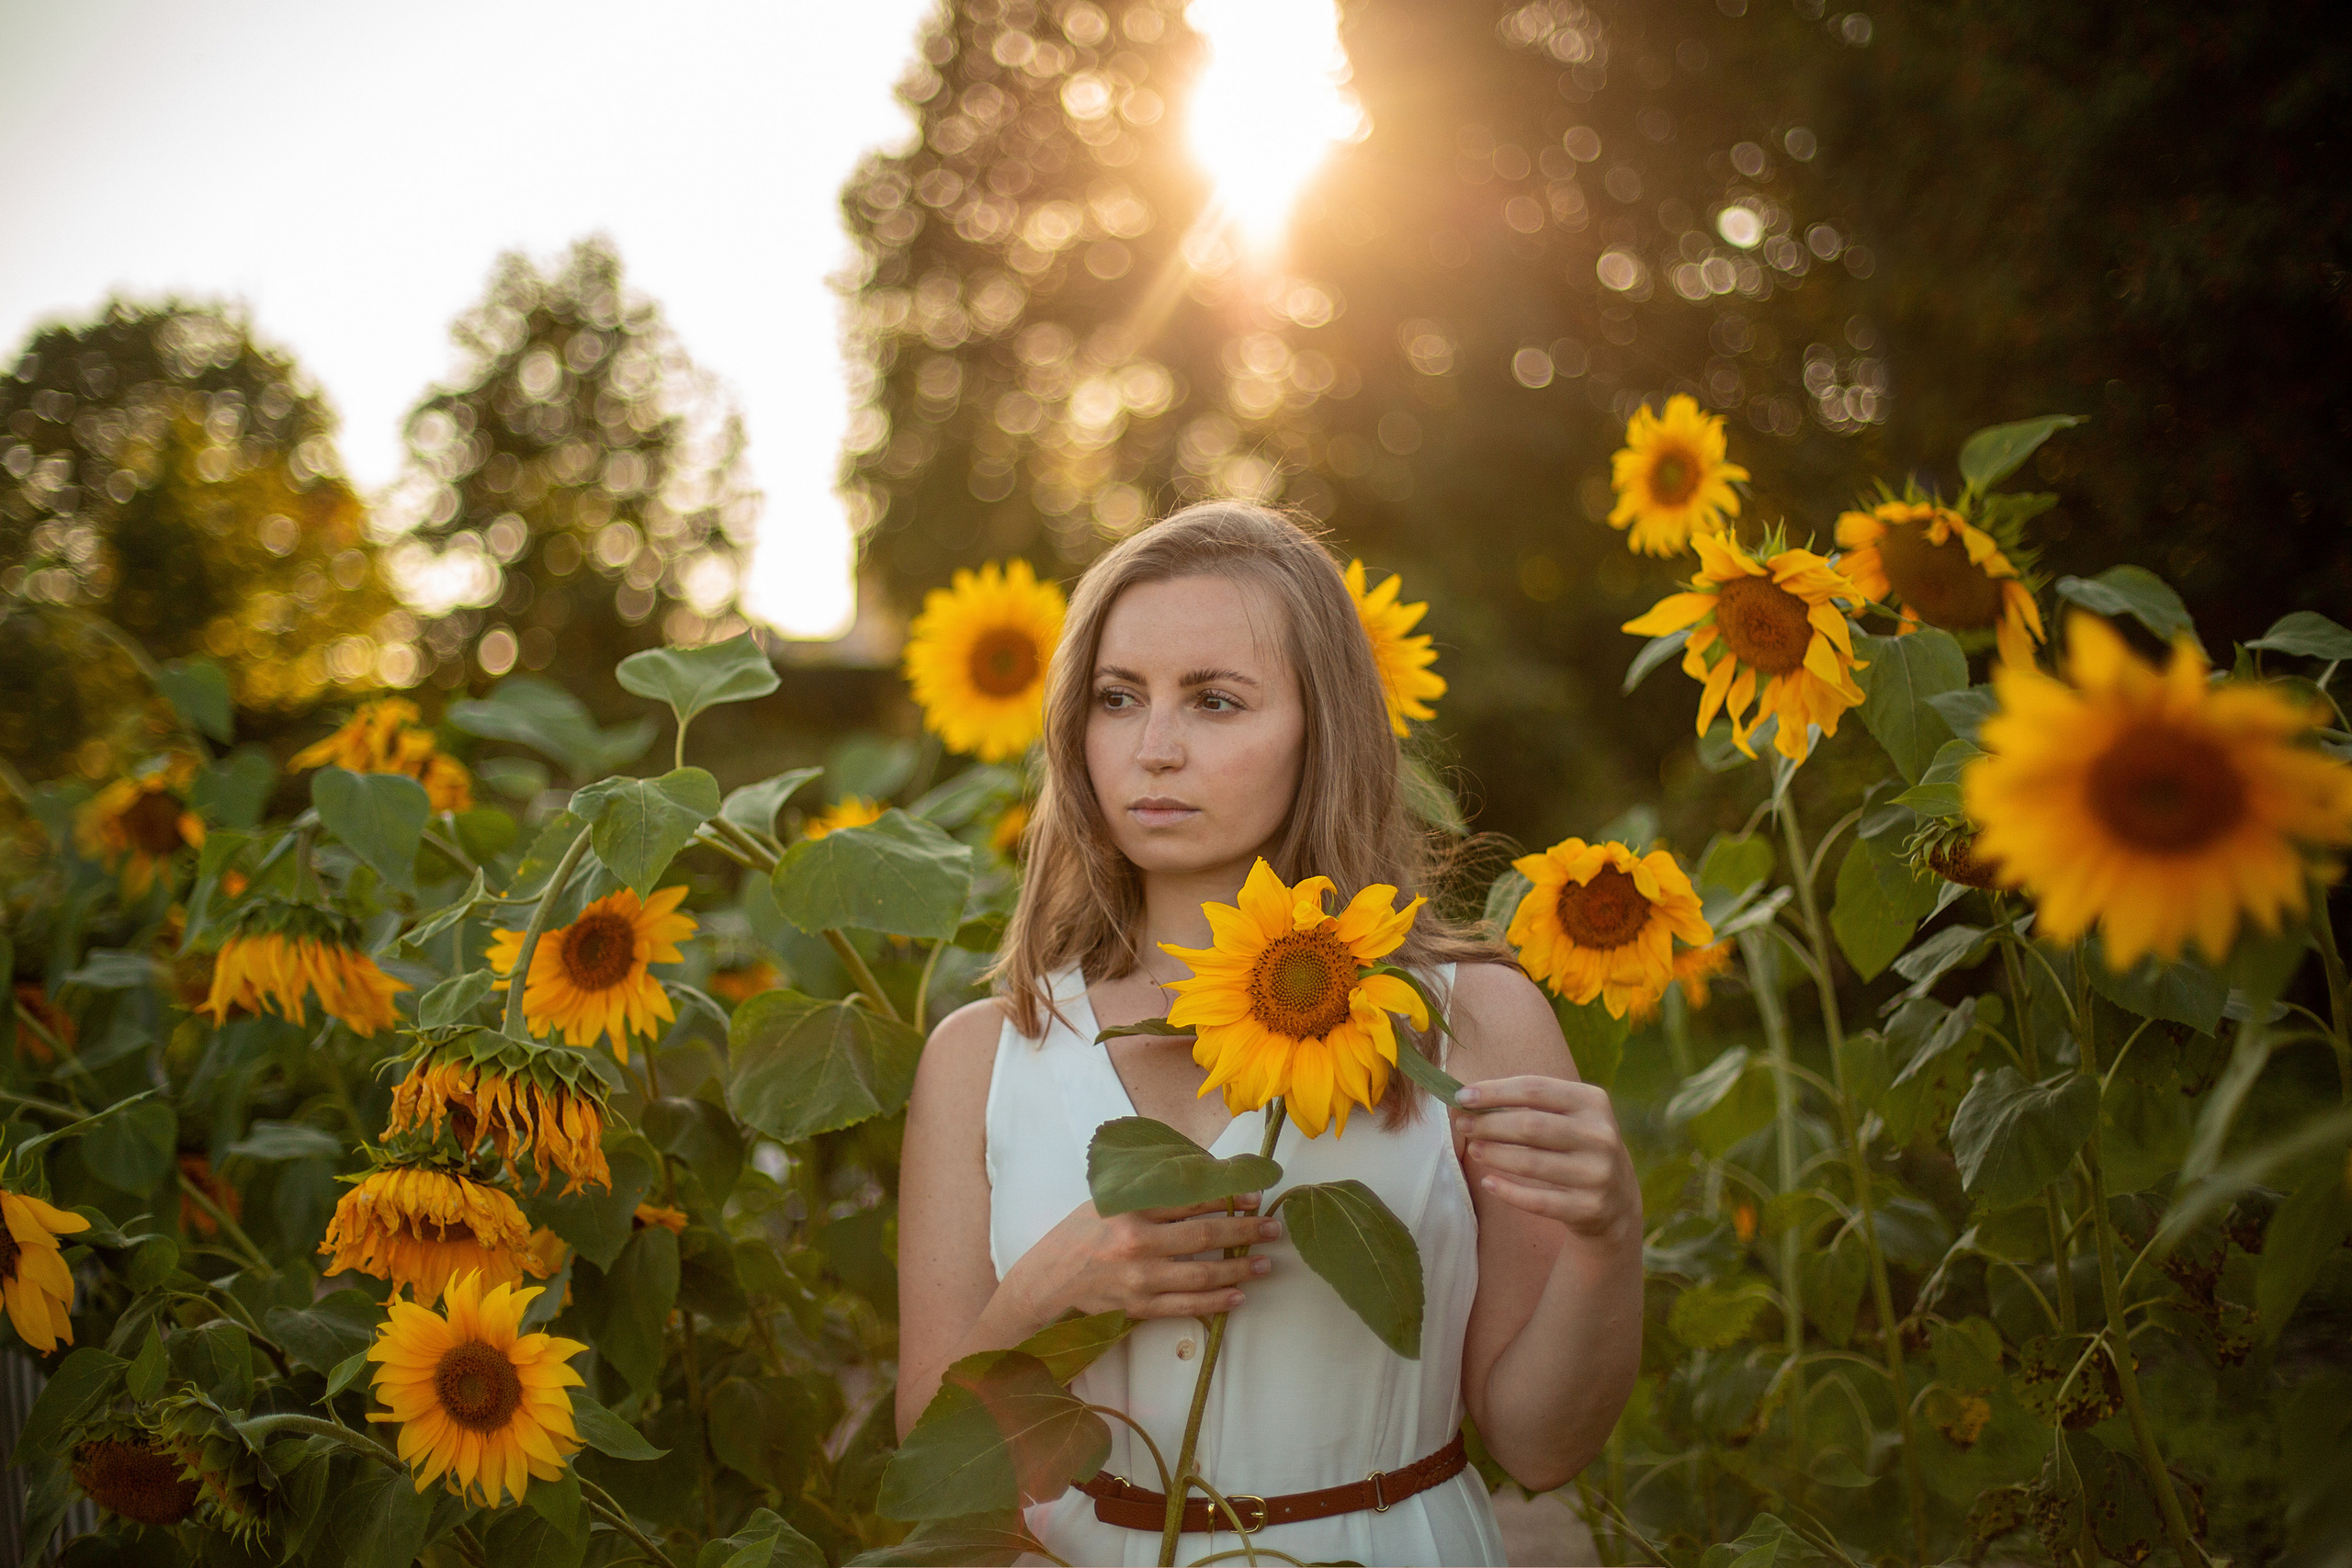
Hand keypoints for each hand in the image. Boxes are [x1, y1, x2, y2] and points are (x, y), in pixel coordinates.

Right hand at [1008, 1196, 1278, 1324]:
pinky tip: (1237, 1297)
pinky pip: (1186, 1305)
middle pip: (1204, 1234)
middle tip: (1272, 1229)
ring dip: (1238, 1269)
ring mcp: (1139, 1278)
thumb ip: (1150, 1195)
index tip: (1254, 1197)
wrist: (1047, 1281)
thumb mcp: (1108, 1201)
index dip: (1228, 1197)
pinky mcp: (1138, 1307)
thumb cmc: (1079, 1234)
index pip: (1190, 1198)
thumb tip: (1202, 1183)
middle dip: (1245, 1230)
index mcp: (1130, 1207)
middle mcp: (1137, 1242)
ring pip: (1201, 1274)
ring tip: (1264, 1265)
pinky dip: (1215, 1302)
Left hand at [1452, 1075, 1640, 1239]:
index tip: (1462, 1096)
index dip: (1494, 1091)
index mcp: (1593, 1102)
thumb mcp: (1571, 1117)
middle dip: (1489, 1125)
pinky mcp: (1589, 1207)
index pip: (1535, 1089)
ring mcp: (1597, 1174)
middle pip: (1530, 1126)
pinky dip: (1508, 1191)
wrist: (1618, 1200)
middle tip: (1463, 1125)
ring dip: (1494, 1155)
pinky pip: (1538, 1201)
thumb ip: (1531, 1105)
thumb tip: (1471, 1098)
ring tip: (1473, 1150)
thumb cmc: (1578, 1146)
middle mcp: (1599, 1135)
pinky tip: (1489, 1182)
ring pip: (1531, 1164)